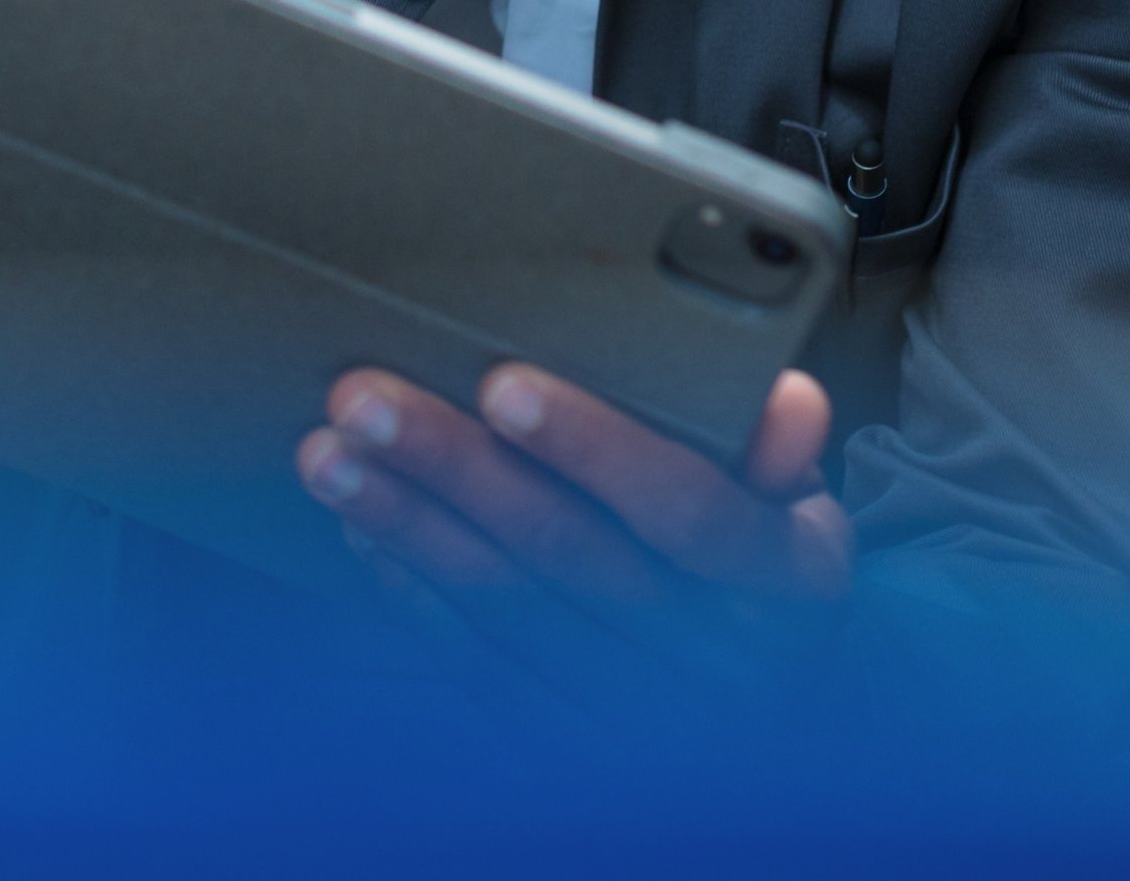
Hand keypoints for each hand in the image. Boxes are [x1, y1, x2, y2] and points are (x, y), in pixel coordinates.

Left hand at [298, 362, 850, 698]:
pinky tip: (364, 528)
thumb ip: (778, 450)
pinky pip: (479, 663)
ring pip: (508, 611)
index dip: (597, 448)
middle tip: (364, 400)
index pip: (690, 513)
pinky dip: (414, 591)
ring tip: (331, 455)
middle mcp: (719, 666)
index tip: (505, 384)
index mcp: (791, 589)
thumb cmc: (763, 559)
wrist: (768, 703)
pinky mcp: (571, 744)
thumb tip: (788, 400)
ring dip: (409, 527)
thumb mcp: (798, 506)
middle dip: (457, 469)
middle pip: (572, 556)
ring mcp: (641, 718)